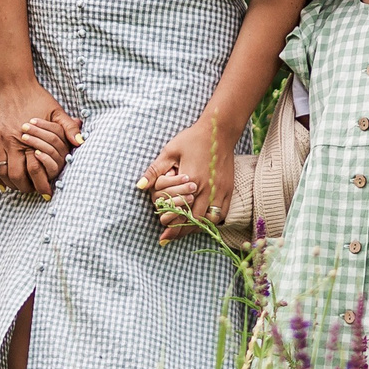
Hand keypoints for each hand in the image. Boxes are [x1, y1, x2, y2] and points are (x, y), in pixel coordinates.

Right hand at [0, 76, 83, 197]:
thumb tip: (81, 142)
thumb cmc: (38, 98)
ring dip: (9, 183)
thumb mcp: (57, 111)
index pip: (34, 170)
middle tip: (32, 191)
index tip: (47, 193)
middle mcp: (12, 141)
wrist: (13, 84)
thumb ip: (68, 128)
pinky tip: (1, 183)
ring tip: (18, 188)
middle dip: (24, 188)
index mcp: (30, 138)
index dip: (41, 185)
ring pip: (0, 172)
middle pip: (15, 176)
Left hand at [140, 115, 234, 243]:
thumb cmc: (192, 139)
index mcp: (192, 181)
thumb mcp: (170, 151)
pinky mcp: (229, 188)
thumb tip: (139, 186)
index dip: (172, 227)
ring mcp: (220, 190)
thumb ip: (155, 170)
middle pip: (196, 220)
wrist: (219, 130)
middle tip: (171, 238)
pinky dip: (213, 220)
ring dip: (198, 227)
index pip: (182, 212)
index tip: (163, 236)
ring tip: (186, 231)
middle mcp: (208, 189)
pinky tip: (204, 222)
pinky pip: (222, 212)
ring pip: (210, 219)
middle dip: (182, 231)